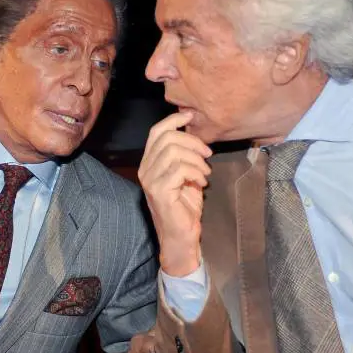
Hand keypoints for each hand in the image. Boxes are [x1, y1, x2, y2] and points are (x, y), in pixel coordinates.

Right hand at [138, 111, 211, 276]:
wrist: (181, 236)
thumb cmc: (184, 207)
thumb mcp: (186, 175)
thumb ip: (185, 155)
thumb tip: (193, 131)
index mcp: (149, 162)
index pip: (156, 132)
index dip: (174, 119)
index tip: (191, 116)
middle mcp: (145, 169)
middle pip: (167, 138)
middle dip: (193, 141)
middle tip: (207, 154)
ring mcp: (150, 180)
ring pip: (174, 152)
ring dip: (196, 160)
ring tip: (205, 173)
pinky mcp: (159, 191)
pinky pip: (179, 169)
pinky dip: (196, 173)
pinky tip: (202, 183)